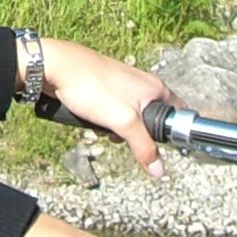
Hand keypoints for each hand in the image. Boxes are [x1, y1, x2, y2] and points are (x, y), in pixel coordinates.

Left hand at [34, 38, 175, 178]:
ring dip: (118, 130)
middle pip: (152, 121)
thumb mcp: (124, 122)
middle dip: (138, 135)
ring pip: (131, 119)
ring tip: (104, 128)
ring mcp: (123, 87)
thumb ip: (144, 146)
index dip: (173, 134)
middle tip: (124, 136)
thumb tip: (159, 170)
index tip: (161, 146)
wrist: (57, 67)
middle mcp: (143, 85)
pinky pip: (114, 113)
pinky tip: (93, 121)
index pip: (179, 114)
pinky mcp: (106, 90)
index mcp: (156, 88)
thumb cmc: (92, 87)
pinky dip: (106, 121)